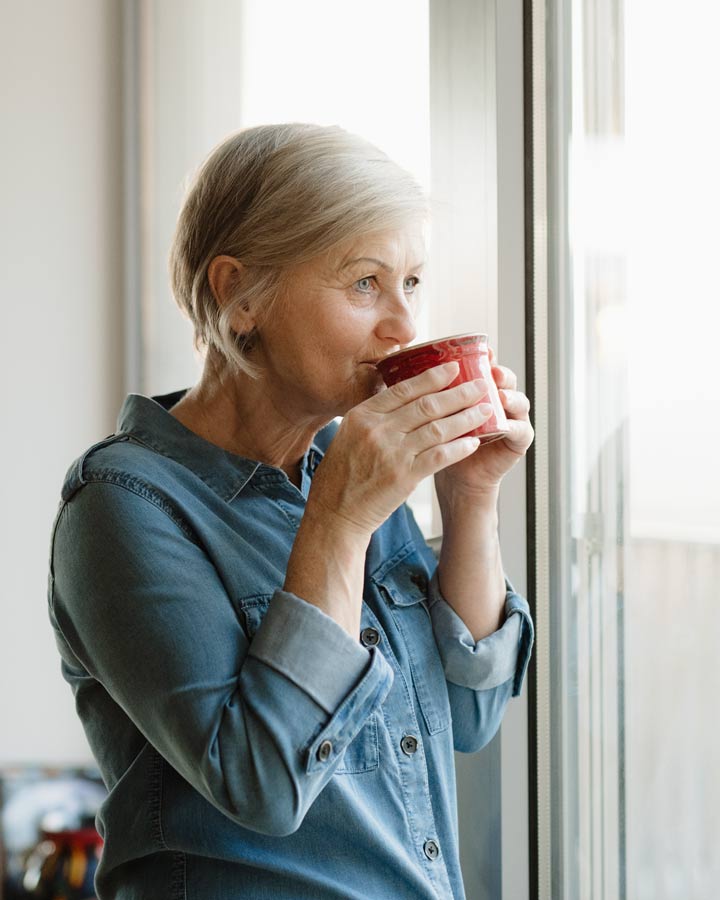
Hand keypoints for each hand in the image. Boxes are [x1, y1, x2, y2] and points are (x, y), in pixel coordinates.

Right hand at [307, 361, 494, 537]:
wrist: (335, 513)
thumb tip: (402, 398)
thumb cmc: (342, 476)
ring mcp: (391, 453)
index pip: (403, 389)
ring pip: (437, 428)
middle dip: (458, 393)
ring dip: (466, 418)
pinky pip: (439, 456)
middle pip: (426, 405)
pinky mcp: (403, 477)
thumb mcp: (348, 436)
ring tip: (485, 410)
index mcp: (362, 415)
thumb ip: (374, 418)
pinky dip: (459, 447)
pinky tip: (474, 442)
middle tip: (481, 385)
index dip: (432, 377)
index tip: (453, 368)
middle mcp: (376, 430)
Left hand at [434, 347, 533, 502]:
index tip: (479, 351)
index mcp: (478, 390)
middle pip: (505, 380)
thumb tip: (401, 368)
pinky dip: (512, 426)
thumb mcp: (434, 416)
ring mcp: (512, 419)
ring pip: (518, 401)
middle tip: (492, 370)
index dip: (483, 357)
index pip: (485, 367)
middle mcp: (498, 400)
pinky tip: (503, 425)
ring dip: (510, 396)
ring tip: (499, 395)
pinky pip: (520, 430)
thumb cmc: (441, 444)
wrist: (454, 478)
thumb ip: (430, 394)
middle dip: (500, 373)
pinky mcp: (518, 441)